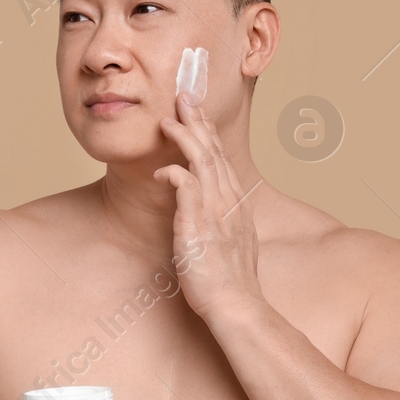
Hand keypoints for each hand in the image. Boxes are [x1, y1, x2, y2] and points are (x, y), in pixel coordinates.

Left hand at [155, 93, 264, 321]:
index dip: (209, 132)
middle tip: (183, 95)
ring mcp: (215, 211)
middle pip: (213, 150)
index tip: (198, 113)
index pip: (222, 158)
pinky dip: (174, 173)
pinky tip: (162, 169)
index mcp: (237, 203)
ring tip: (168, 120)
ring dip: (184, 137)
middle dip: (197, 120)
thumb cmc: (230, 281)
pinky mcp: (198, 225)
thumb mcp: (233, 243)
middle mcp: (229, 201)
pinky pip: (186, 187)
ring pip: (202, 161)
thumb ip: (223, 222)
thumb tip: (210, 215)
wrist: (236, 304)